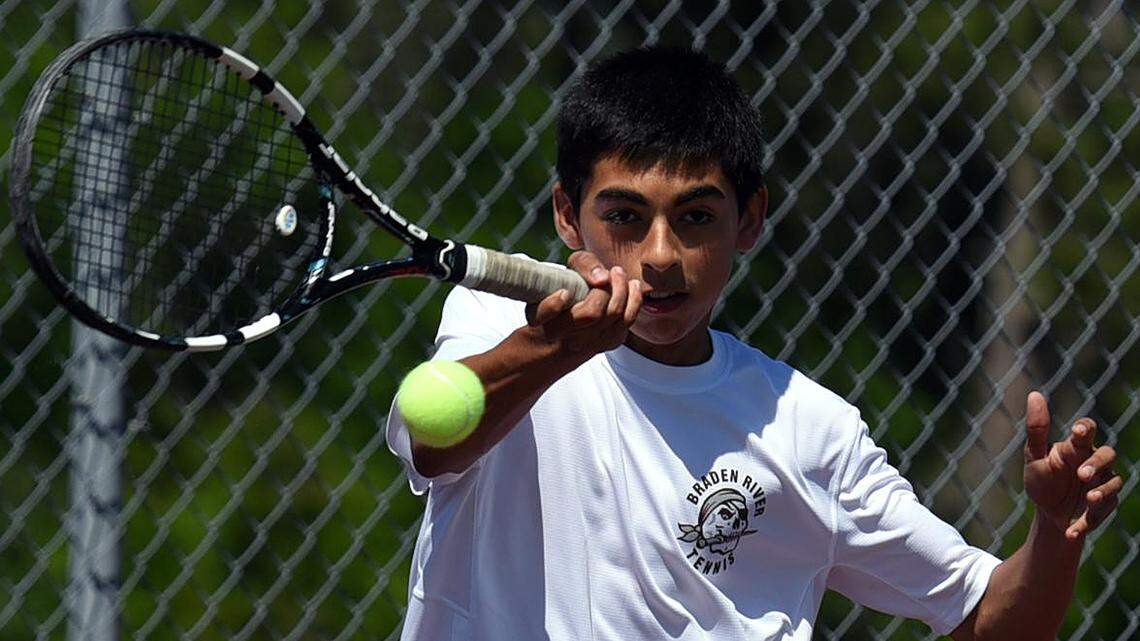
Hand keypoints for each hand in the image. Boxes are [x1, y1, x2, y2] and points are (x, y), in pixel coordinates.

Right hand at [523, 251, 641, 359]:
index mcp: (561, 331)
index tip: (601, 276)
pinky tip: (633, 292)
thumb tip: (564, 296)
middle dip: (618, 288)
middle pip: (612, 314)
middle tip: (616, 271)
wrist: (543, 357)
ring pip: (623, 321)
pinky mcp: (606, 346)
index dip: (601, 292)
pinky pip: (626, 327)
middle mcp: (580, 341)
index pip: (591, 313)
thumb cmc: (540, 325)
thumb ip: (549, 306)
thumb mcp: (534, 313)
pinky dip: (633, 307)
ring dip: (630, 296)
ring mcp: (595, 346)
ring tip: (627, 279)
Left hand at [1023, 391, 1121, 539]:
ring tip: (1089, 499)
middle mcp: (1093, 463)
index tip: (1078, 432)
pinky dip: (1086, 523)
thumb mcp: (1034, 456)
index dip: (1085, 429)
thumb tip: (1034, 394)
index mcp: (1076, 447)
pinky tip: (1071, 531)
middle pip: (1107, 454)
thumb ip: (1037, 429)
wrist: (1047, 513)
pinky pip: (1101, 514)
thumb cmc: (1042, 479)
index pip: (1087, 430)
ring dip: (1102, 492)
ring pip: (1113, 483)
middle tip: (1082, 474)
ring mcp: (1102, 485)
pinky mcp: (1103, 508)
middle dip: (1097, 463)